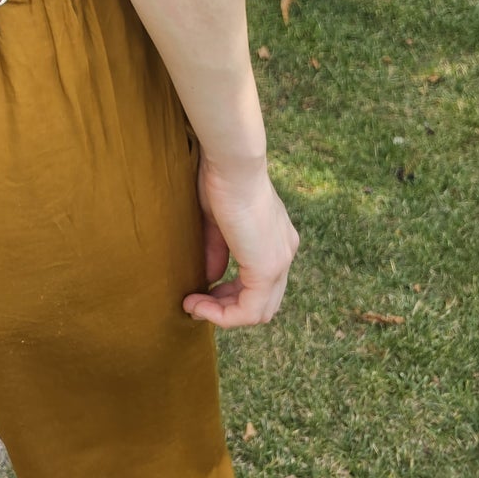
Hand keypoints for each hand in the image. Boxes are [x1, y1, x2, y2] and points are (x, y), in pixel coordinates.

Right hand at [183, 153, 298, 327]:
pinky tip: (197, 304)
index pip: (261, 281)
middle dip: (227, 307)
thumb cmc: (220, 178)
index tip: (202, 289)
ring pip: (259, 311)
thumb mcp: (216, 219)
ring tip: (193, 305)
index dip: (231, 292)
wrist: (232, 162)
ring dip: (223, 314)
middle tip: (197, 301)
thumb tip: (210, 278)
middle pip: (263, 301)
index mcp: (276, 238)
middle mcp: (284, 252)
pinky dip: (222, 315)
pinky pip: (248, 310)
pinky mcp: (267, 269)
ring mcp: (279, 262)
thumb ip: (217, 250)